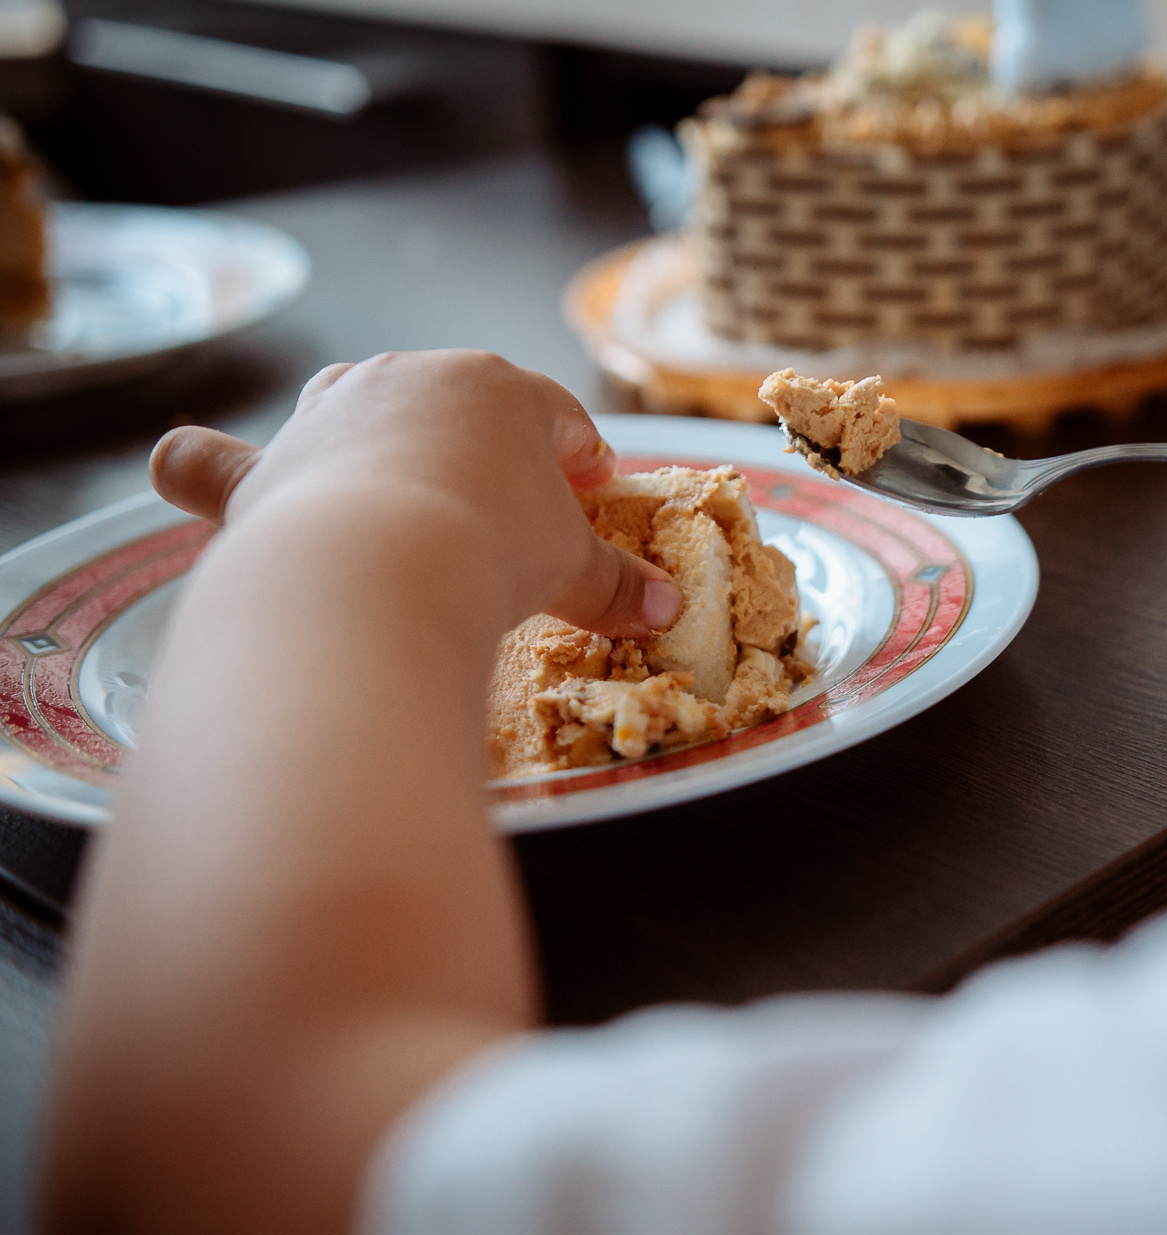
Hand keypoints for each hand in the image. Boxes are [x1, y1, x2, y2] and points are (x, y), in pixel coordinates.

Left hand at [149, 350, 680, 637]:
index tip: (591, 492)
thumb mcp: (572, 569)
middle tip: (502, 507)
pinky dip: (204, 468)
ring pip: (350, 413)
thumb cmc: (497, 549)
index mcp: (502, 388)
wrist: (380, 572)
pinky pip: (215, 458)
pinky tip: (188, 471)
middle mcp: (408, 379)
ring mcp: (328, 414)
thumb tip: (665, 610)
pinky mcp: (263, 466)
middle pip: (456, 409)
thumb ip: (615, 585)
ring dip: (370, 446)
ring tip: (390, 497)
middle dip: (481, 450)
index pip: (555, 416)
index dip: (580, 457)